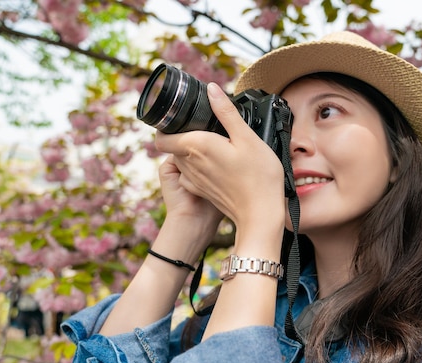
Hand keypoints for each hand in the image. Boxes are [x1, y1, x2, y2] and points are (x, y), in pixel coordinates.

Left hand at [155, 83, 285, 234]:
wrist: (260, 214)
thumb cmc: (258, 176)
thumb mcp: (247, 137)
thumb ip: (226, 112)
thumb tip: (211, 89)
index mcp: (197, 146)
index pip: (161, 137)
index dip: (166, 126)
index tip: (182, 119)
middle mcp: (190, 164)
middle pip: (173, 146)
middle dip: (184, 135)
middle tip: (207, 129)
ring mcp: (194, 180)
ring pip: (183, 160)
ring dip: (193, 152)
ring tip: (216, 146)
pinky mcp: (202, 192)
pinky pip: (192, 175)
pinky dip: (199, 167)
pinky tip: (219, 165)